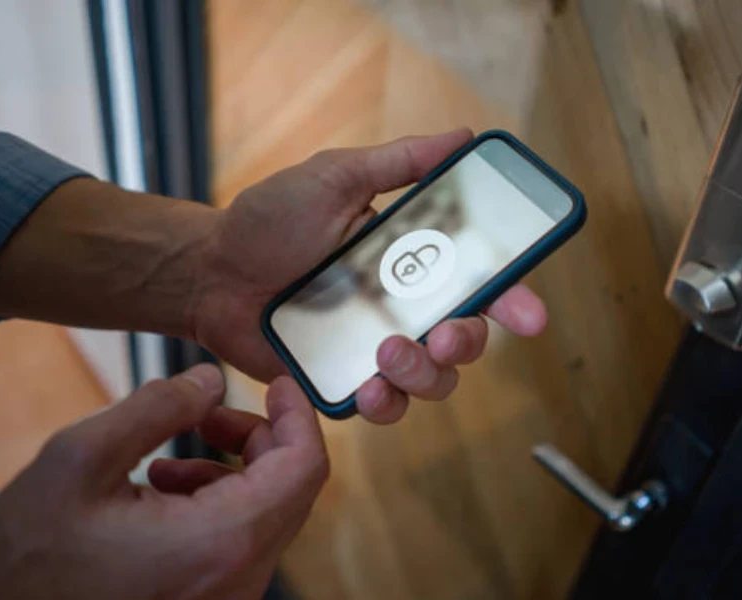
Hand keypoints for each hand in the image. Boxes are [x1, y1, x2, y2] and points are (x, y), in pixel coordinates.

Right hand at [0, 365, 327, 598]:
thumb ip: (156, 407)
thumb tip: (211, 379)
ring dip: (233, 472)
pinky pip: (241, 544)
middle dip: (259, 438)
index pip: (304, 468)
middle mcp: (238, 580)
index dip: (299, 415)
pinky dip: (219, 506)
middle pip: (291, 489)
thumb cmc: (28, 558)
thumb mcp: (79, 460)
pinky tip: (164, 492)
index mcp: (219, 542)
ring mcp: (229, 599)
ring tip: (171, 457)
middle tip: (209, 415)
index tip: (279, 384)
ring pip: (267, 515)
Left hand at [191, 129, 547, 422]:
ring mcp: (374, 347)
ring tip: (386, 353)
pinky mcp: (343, 380)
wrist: (210, 270)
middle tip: (442, 335)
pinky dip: (385, 404)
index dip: (513, 299)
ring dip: (424, 376)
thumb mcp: (335, 177)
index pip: (479, 282)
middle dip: (467, 344)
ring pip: (433, 381)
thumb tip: (464, 136)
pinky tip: (366, 389)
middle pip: (466, 340)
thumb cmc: (269, 221)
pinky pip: (384, 406)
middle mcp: (403, 307)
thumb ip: (399, 163)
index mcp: (412, 261)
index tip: (531, 316)